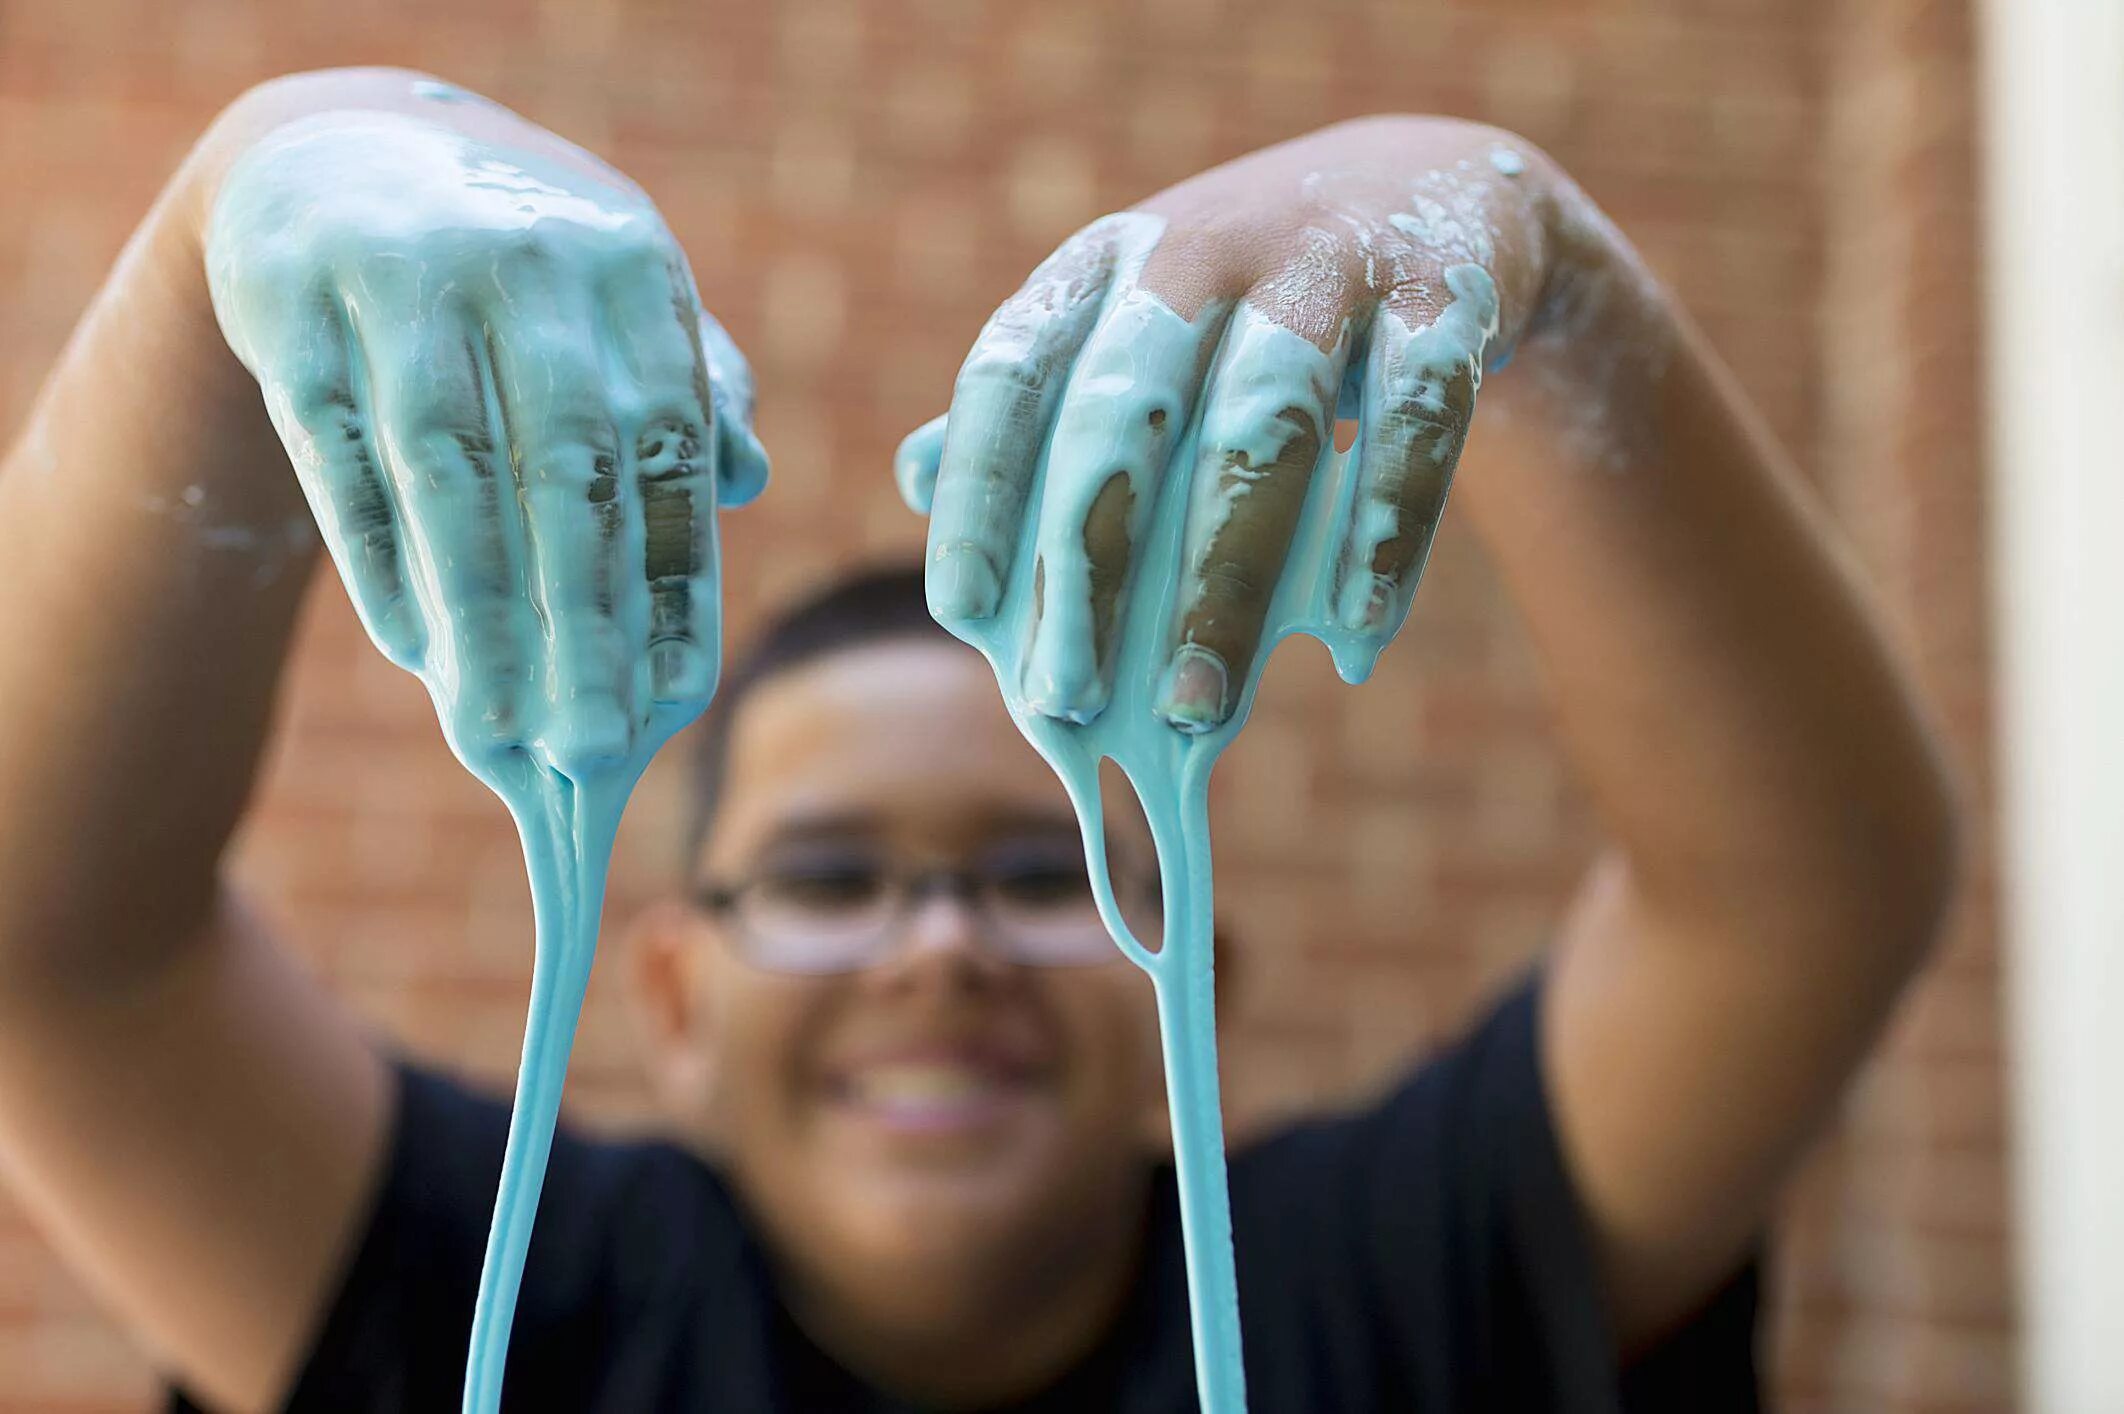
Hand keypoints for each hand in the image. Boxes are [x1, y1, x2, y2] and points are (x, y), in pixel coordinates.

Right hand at [202, 81, 766, 778]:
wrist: (339, 155)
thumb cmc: (516, 270)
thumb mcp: (612, 297)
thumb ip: (686, 385)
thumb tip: (746, 479)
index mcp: (629, 264)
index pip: (667, 442)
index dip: (671, 572)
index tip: (677, 696)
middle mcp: (525, 259)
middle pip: (563, 468)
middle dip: (583, 620)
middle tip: (595, 749)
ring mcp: (401, 274)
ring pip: (448, 470)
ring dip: (478, 614)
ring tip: (498, 735)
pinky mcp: (291, 304)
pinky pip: (339, 455)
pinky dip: (380, 558)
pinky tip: (415, 652)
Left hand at [899, 117, 1557, 730]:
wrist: (1434, 188)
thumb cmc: (1244, 298)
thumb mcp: (1131, 324)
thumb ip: (1036, 404)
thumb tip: (912, 474)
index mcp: (1104, 263)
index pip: (1012, 372)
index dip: (980, 491)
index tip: (962, 615)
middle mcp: (1200, 250)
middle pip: (1127, 417)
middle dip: (1091, 568)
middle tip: (1068, 701)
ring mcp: (1326, 265)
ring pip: (1269, 432)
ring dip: (1226, 584)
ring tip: (1197, 713)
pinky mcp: (1442, 294)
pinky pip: (1416, 422)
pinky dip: (1384, 534)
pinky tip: (1354, 637)